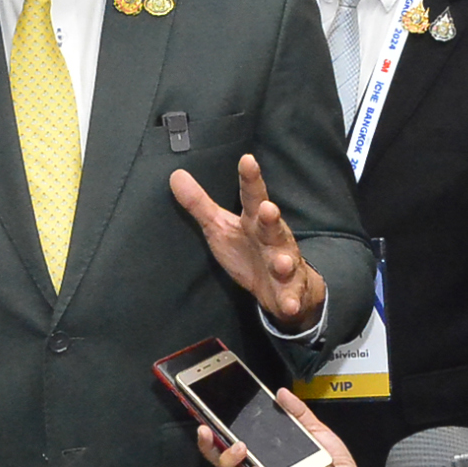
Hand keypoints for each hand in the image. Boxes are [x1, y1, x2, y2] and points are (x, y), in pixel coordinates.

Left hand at [171, 155, 325, 330]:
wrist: (282, 284)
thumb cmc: (247, 248)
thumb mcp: (220, 226)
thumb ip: (199, 203)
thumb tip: (175, 175)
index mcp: (254, 221)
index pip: (252, 196)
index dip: (250, 178)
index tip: (247, 160)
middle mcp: (273, 239)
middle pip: (272, 225)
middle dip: (271, 217)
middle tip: (269, 208)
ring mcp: (284, 264)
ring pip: (286, 261)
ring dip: (284, 262)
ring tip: (281, 263)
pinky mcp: (289, 291)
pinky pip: (291, 297)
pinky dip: (291, 302)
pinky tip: (290, 306)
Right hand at [194, 388, 381, 466]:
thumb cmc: (332, 460)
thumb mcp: (314, 427)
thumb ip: (297, 411)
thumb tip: (280, 392)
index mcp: (263, 449)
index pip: (230, 441)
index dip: (213, 431)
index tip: (204, 415)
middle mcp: (257, 466)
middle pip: (220, 461)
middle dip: (207, 446)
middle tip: (207, 430)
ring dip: (227, 462)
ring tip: (239, 448)